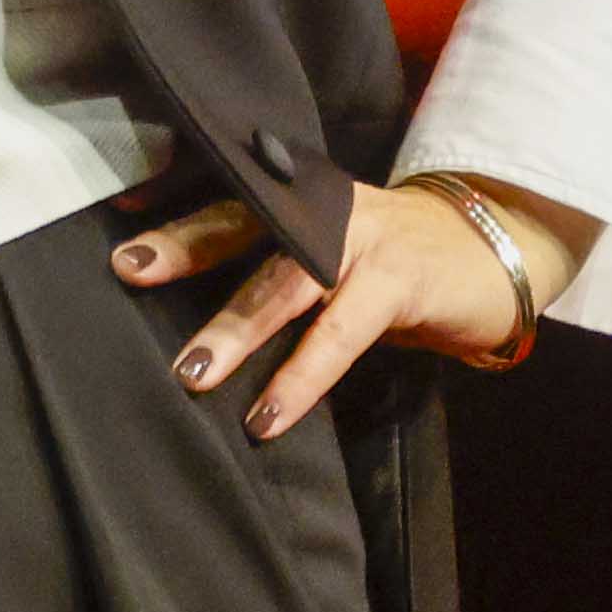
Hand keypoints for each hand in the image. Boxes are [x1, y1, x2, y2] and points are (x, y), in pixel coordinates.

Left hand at [117, 176, 596, 439]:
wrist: (496, 254)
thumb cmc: (397, 267)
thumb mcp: (333, 257)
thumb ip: (276, 273)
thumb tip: (194, 326)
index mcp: (305, 201)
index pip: (230, 195)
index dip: (174, 204)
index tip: (116, 217)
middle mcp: (329, 209)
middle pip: (250, 222)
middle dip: (188, 246)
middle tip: (129, 271)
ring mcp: (367, 239)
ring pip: (292, 280)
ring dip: (239, 326)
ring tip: (194, 374)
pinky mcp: (403, 279)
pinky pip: (344, 330)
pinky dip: (304, 374)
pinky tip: (270, 416)